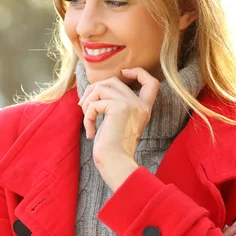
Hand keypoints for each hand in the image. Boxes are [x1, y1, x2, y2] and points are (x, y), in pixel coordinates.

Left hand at [78, 68, 159, 187]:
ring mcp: (131, 104)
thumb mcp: (118, 122)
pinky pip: (95, 103)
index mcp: (143, 109)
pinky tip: (90, 132)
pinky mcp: (119, 108)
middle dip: (94, 89)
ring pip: (101, 88)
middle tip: (84, 106)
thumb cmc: (112, 147)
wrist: (115, 163)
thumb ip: (115, 104)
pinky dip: (87, 116)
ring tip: (87, 119)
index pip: (151, 82)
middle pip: (114, 81)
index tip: (123, 73)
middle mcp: (140, 104)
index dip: (138, 72)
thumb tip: (95, 87)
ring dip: (88, 102)